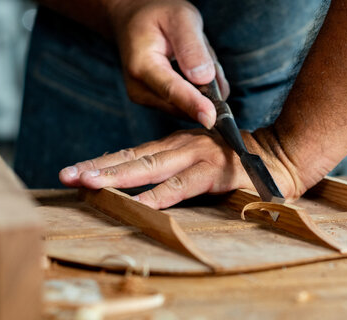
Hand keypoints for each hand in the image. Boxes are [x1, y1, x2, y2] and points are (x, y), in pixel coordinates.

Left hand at [59, 128, 305, 208]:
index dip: (104, 161)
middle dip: (98, 168)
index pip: (132, 153)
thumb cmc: (236, 163)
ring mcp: (197, 156)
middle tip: (67, 175)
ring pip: (150, 167)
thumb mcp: (200, 160)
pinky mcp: (214, 172)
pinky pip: (182, 185)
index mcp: (175, 143)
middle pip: (132, 157)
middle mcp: (181, 145)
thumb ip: (175, 168)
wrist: (279, 157)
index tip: (75, 170)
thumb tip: (143, 183)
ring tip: (88, 183)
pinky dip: (159, 195)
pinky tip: (138, 203)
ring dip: (118, 176)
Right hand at [111, 0, 228, 127]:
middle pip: (183, 104)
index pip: (172, 90)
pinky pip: (188, 104)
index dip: (194, 105)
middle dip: (207, 89)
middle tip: (207, 55)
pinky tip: (191, 66)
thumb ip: (192, 47)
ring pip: (189, 106)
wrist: (131, 18)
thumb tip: (204, 78)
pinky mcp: (156, 103)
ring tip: (194, 54)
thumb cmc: (157, 15)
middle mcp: (139, 89)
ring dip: (204, 86)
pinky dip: (199, 88)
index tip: (211, 119)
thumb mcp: (180, 16)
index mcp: (142, 65)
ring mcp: (146, 99)